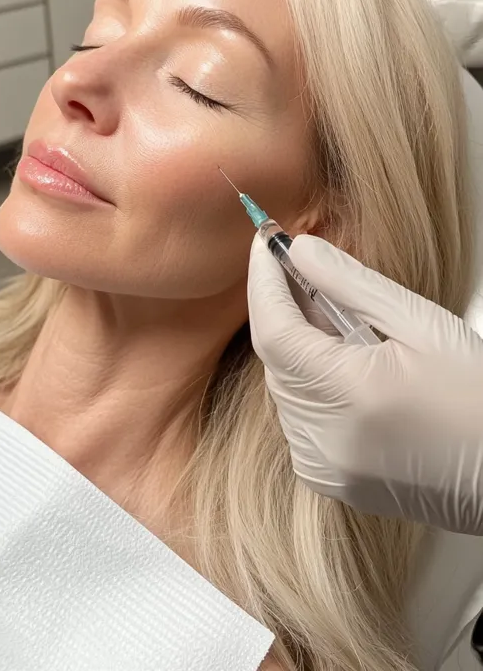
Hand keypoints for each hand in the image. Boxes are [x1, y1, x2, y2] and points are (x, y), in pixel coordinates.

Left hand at [247, 233, 482, 534]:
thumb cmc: (475, 396)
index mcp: (350, 396)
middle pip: (275, 360)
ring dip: (297, 349)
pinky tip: (343, 368)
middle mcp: (325, 440)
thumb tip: (300, 250)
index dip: (263, 282)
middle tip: (304, 271)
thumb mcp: (420, 323)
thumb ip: (352, 284)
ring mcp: (325, 467)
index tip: (264, 242)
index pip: (274, 331)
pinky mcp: (331, 481)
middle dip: (282, 310)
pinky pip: (298, 420)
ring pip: (283, 389)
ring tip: (339, 324)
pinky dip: (309, 387)